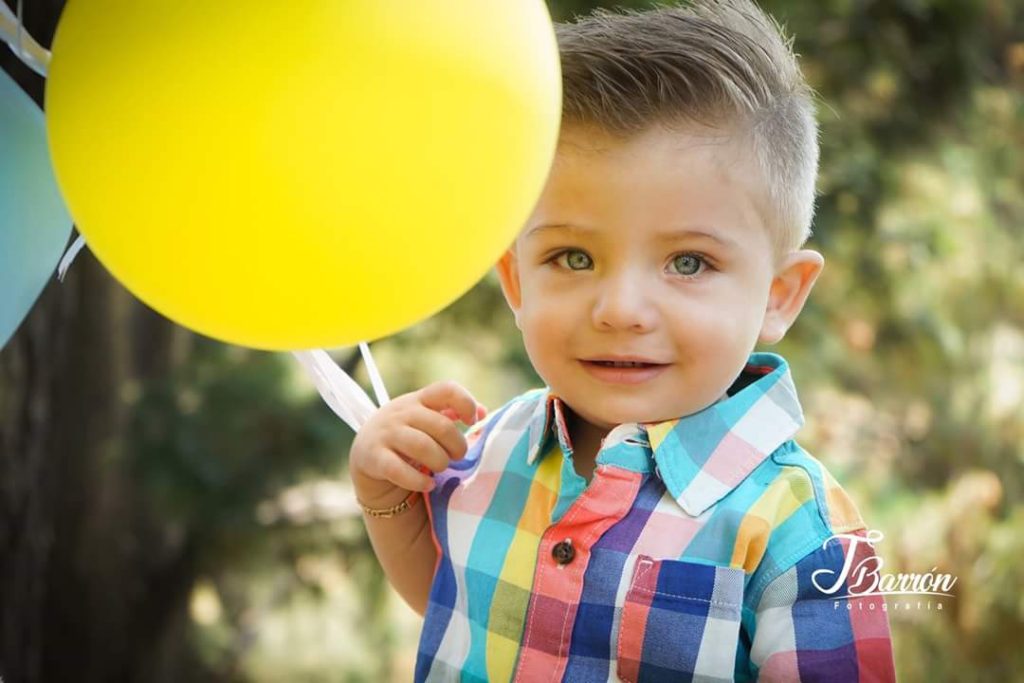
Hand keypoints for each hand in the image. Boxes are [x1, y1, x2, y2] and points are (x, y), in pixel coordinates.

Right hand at [349, 380, 487, 505]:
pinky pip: (400, 471)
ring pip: (423, 447)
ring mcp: (386, 433)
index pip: (447, 389)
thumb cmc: (409, 434)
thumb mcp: (428, 418)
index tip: (472, 422)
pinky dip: (419, 481)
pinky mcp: (374, 457)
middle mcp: (401, 412)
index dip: (466, 403)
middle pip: (442, 426)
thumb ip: (453, 412)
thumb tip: (483, 413)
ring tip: (441, 468)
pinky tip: (428, 485)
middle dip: (457, 446)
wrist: (368, 453)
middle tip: (457, 456)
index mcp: (419, 399)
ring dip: (440, 462)